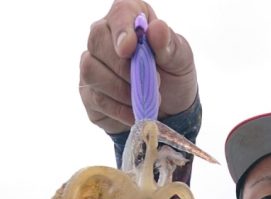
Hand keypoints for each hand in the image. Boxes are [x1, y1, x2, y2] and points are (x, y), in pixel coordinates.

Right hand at [79, 0, 197, 134]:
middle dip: (124, 68)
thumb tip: (157, 29)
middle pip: (97, 41)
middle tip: (152, 84)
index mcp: (130, 17)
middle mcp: (104, 36)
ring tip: (145, 100)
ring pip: (92, 72)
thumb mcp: (181, 60)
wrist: (169, 111)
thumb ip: (170, 45)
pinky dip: (119, 109)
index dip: (122, 29)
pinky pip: (96, 99)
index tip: (129, 49)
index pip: (119, 13)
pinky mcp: (89, 93)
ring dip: (121, 91)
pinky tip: (134, 113)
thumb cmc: (173, 76)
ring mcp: (92, 64)